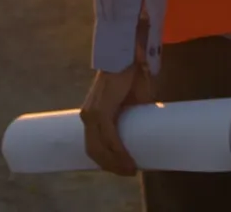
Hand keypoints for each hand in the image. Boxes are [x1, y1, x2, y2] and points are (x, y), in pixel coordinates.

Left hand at [80, 60, 153, 175]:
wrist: (128, 57)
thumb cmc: (130, 78)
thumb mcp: (128, 104)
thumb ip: (131, 118)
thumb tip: (144, 133)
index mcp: (91, 115)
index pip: (93, 145)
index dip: (105, 161)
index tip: (121, 169)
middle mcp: (87, 115)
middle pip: (94, 151)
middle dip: (111, 166)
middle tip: (128, 172)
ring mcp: (92, 113)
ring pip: (100, 148)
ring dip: (115, 163)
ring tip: (131, 170)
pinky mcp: (102, 110)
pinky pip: (109, 138)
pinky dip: (119, 153)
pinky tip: (129, 161)